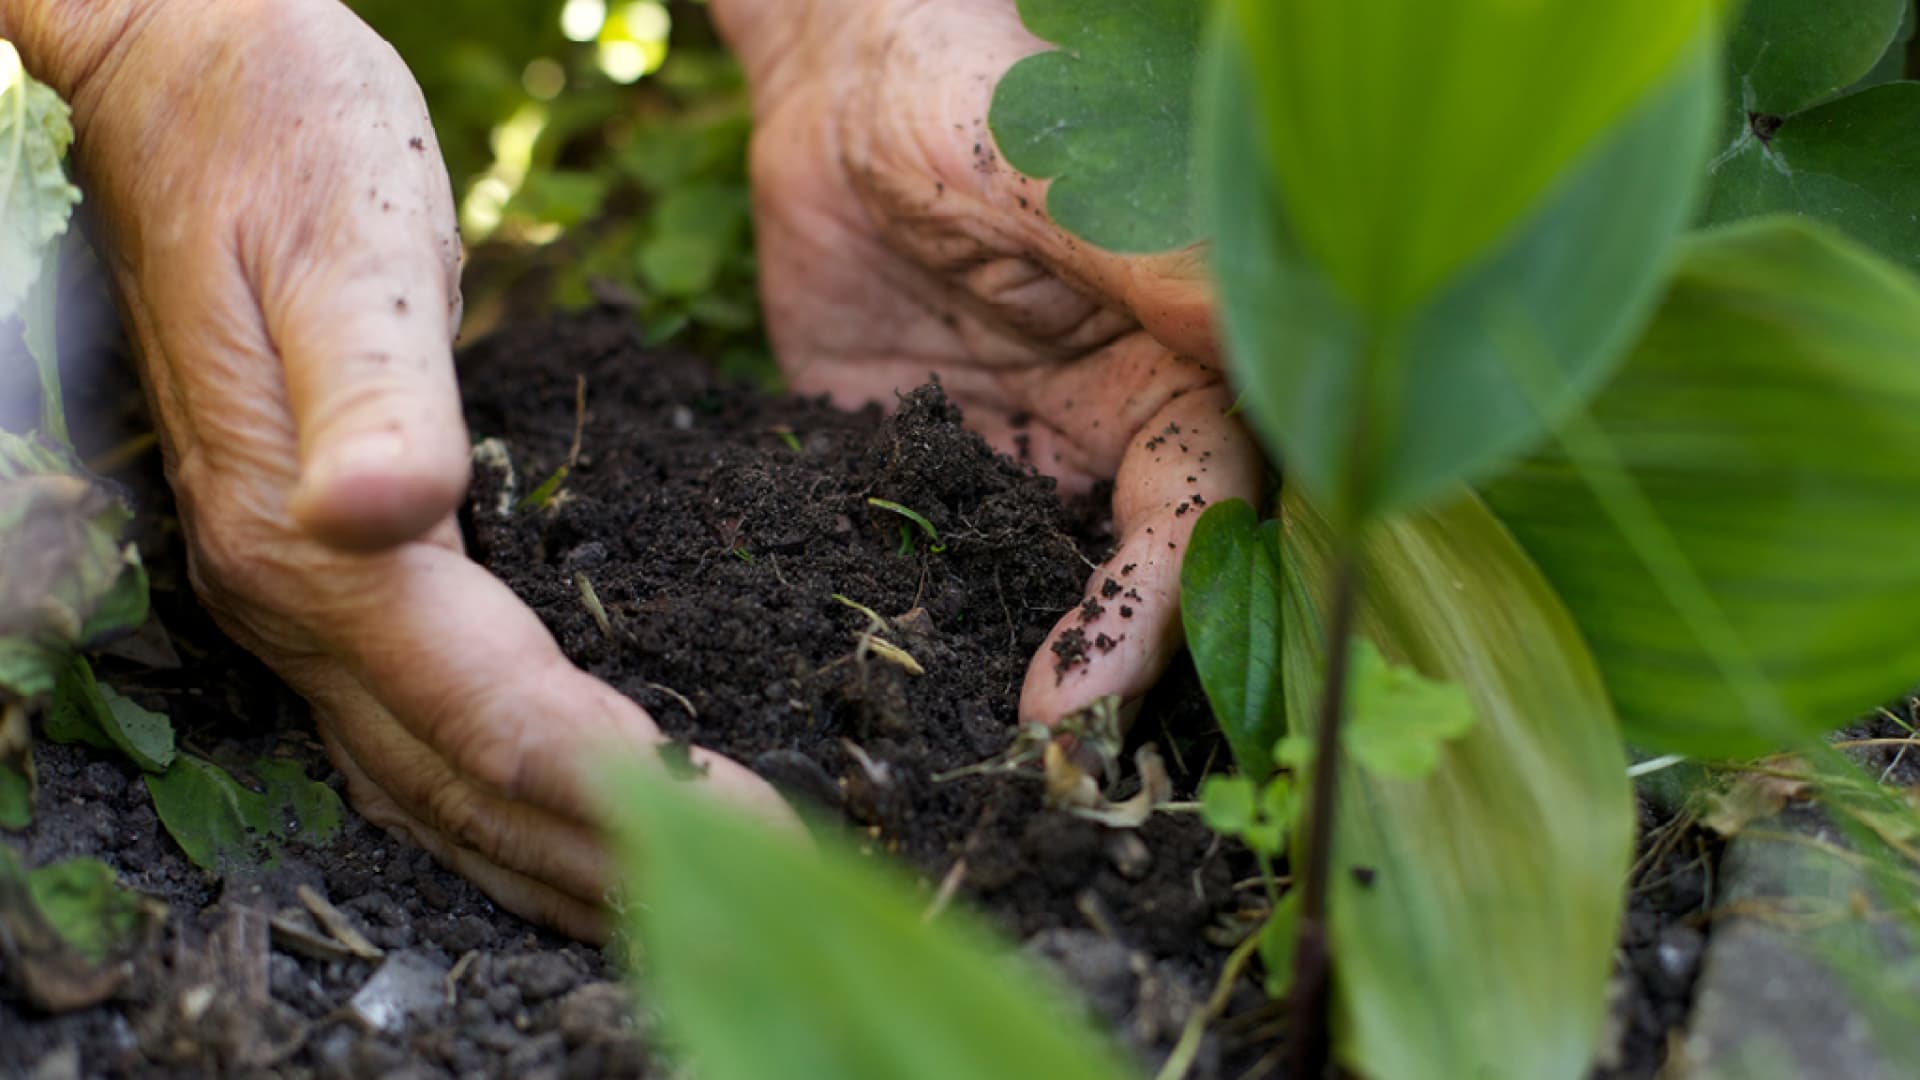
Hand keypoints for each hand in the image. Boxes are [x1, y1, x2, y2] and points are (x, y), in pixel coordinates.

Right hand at [20, 0, 789, 938]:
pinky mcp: (326, 568)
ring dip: (552, 854)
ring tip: (678, 896)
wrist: (185, 83)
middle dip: (604, 859)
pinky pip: (423, 721)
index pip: (487, 713)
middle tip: (755, 894)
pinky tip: (577, 805)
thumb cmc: (280, 138)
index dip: (612, 790)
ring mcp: (298, 595)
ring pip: (432, 777)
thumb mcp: (342, 238)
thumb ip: (368, 387)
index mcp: (310, 541)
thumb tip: (379, 515)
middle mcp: (294, 599)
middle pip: (462, 783)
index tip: (743, 835)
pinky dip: (509, 788)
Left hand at [714, 0, 1263, 726]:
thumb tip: (1281, 361)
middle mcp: (1117, 431)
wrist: (837, 82)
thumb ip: (1156, 272)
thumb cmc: (970, 94)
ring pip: (1042, 591)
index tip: (1081, 693)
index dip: (1158, 610)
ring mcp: (1022, 458)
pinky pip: (934, 561)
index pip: (1205, 515)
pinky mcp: (927, 468)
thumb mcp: (1060, 181)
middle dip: (1103, 679)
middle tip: (1036, 774)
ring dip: (1018, 672)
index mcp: (1184, 368)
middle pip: (1139, 583)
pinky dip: (921, 625)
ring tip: (961, 764)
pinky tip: (882, 689)